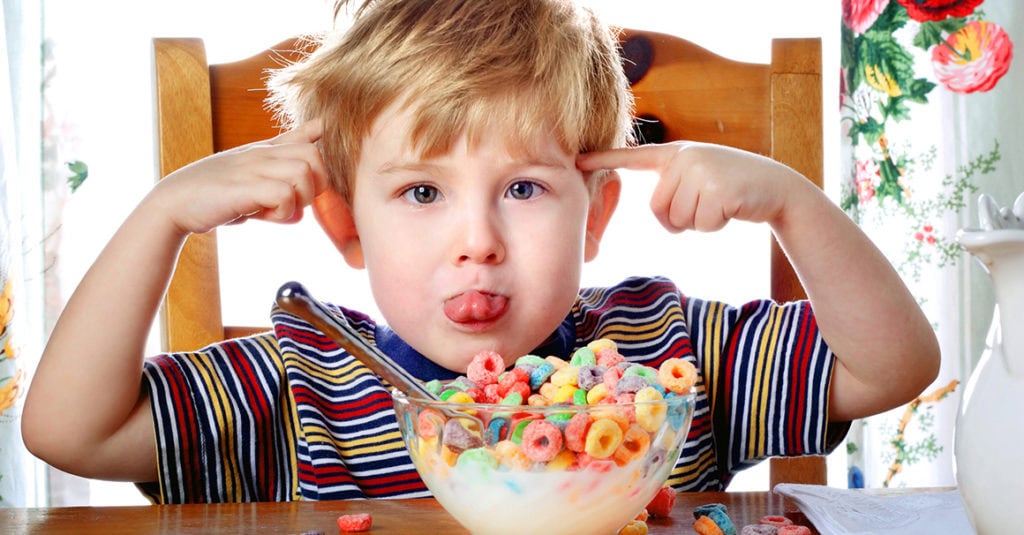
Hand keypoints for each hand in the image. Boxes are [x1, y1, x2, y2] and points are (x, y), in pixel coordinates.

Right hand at [150, 121, 329, 234]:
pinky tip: (264, 216)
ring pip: (304, 174)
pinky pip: (285, 194)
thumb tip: (302, 206)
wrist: (173, 204)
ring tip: (276, 211)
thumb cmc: (213, 198)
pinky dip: (283, 211)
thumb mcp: (250, 185)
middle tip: (294, 203)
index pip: (305, 137)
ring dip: (298, 200)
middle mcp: (261, 154)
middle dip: (316, 186)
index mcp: (264, 151)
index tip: (309, 163)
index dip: (318, 149)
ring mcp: (252, 167)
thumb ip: (279, 188)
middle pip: (315, 156)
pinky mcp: (245, 187)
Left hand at [577, 141, 804, 232]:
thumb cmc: (732, 189)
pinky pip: (699, 226)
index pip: (634, 157)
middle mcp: (685, 157)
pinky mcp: (718, 190)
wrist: (776, 188)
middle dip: (680, 219)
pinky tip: (732, 208)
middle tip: (708, 203)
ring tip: (721, 203)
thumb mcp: (700, 178)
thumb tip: (661, 213)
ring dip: (699, 223)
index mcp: (676, 154)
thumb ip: (675, 186)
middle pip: (658, 209)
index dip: (605, 160)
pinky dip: (715, 226)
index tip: (577, 160)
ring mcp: (701, 171)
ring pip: (678, 220)